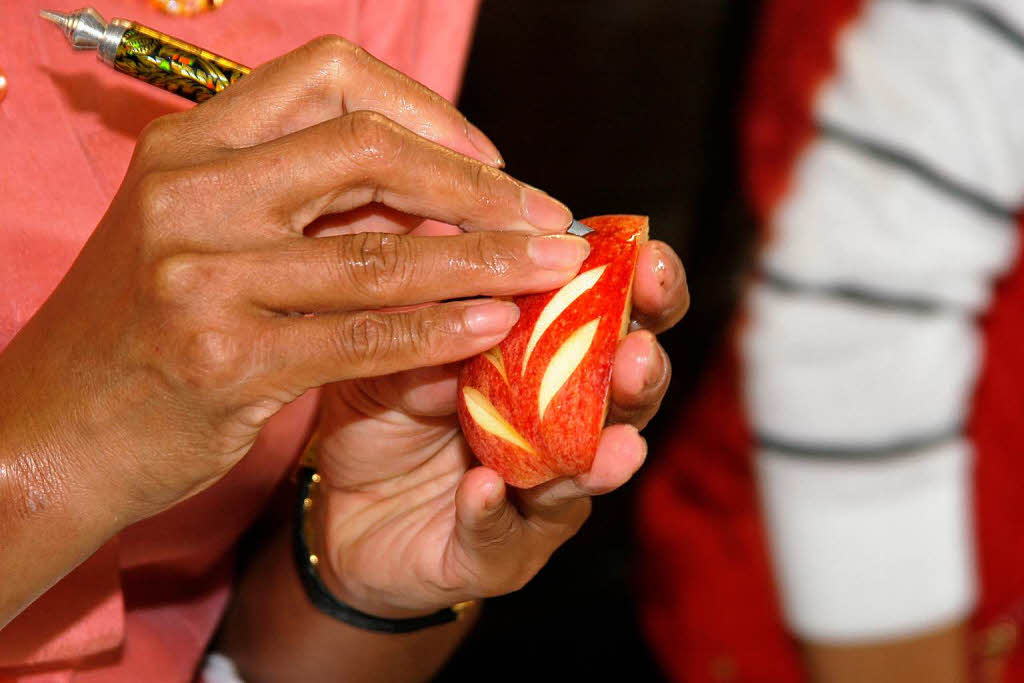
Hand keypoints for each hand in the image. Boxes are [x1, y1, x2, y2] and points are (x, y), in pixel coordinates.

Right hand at [0, 36, 584, 529]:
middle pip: (369, 148)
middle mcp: (190, 192)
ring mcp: (200, 275)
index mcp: (192, 144)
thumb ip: (305, 201)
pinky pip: (361, 335)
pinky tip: (493, 325)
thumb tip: (440, 193)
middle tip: (548, 218)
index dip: (427, 109)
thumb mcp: (204, 234)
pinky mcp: (223, 359)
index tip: (485, 160)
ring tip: (552, 270)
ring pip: (379, 253)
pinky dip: (438, 330)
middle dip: (478, 186)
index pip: (331, 74)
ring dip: (484, 260)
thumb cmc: (141, 327)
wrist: (50, 429)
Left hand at [312, 240, 686, 617]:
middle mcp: (562, 428)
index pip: (615, 318)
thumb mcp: (399, 348)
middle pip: (625, 400)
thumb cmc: (385, 414)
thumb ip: (435, 311)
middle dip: (641, 375)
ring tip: (609, 443)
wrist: (343, 510)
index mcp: (549, 361)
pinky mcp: (493, 554)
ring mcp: (536, 496)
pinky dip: (493, 512)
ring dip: (598, 457)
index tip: (646, 256)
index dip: (642, 290)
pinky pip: (500, 535)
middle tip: (639, 353)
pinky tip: (483, 488)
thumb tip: (462, 261)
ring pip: (585, 479)